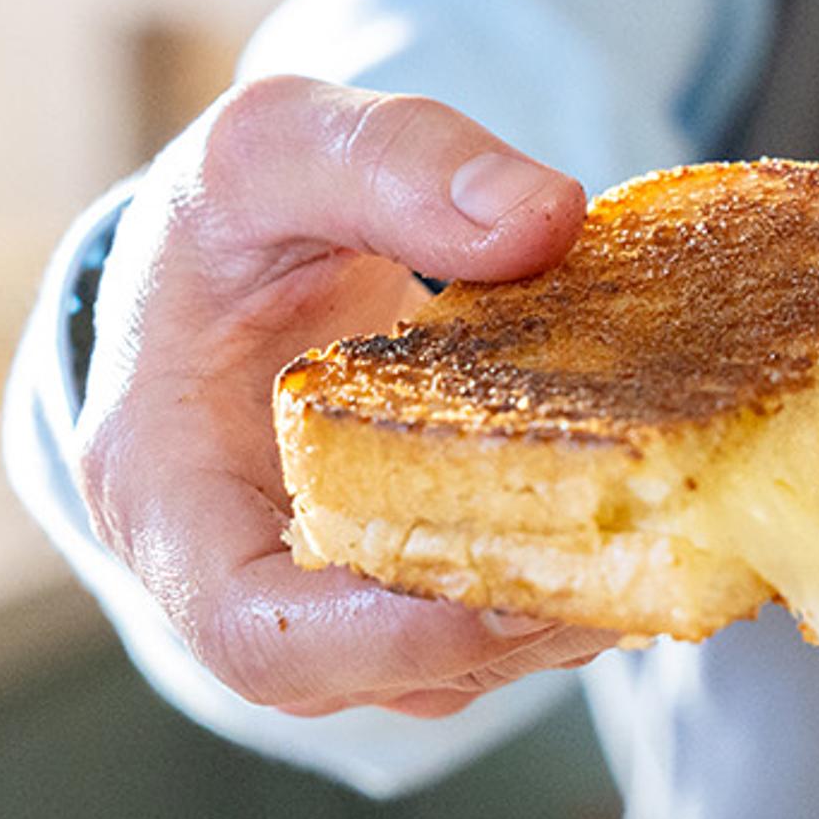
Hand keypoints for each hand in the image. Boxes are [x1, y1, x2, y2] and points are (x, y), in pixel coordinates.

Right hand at [74, 78, 615, 719]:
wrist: (228, 259)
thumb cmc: (226, 216)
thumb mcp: (278, 143)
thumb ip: (395, 162)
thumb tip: (544, 219)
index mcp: (162, 496)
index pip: (254, 632)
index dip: (382, 642)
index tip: (511, 600)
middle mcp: (229, 580)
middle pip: (365, 674)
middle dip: (502, 636)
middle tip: (626, 570)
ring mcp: (311, 606)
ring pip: (437, 671)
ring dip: (550, 628)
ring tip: (657, 552)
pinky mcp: (384, 599)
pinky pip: (469, 636)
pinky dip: (557, 600)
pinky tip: (642, 535)